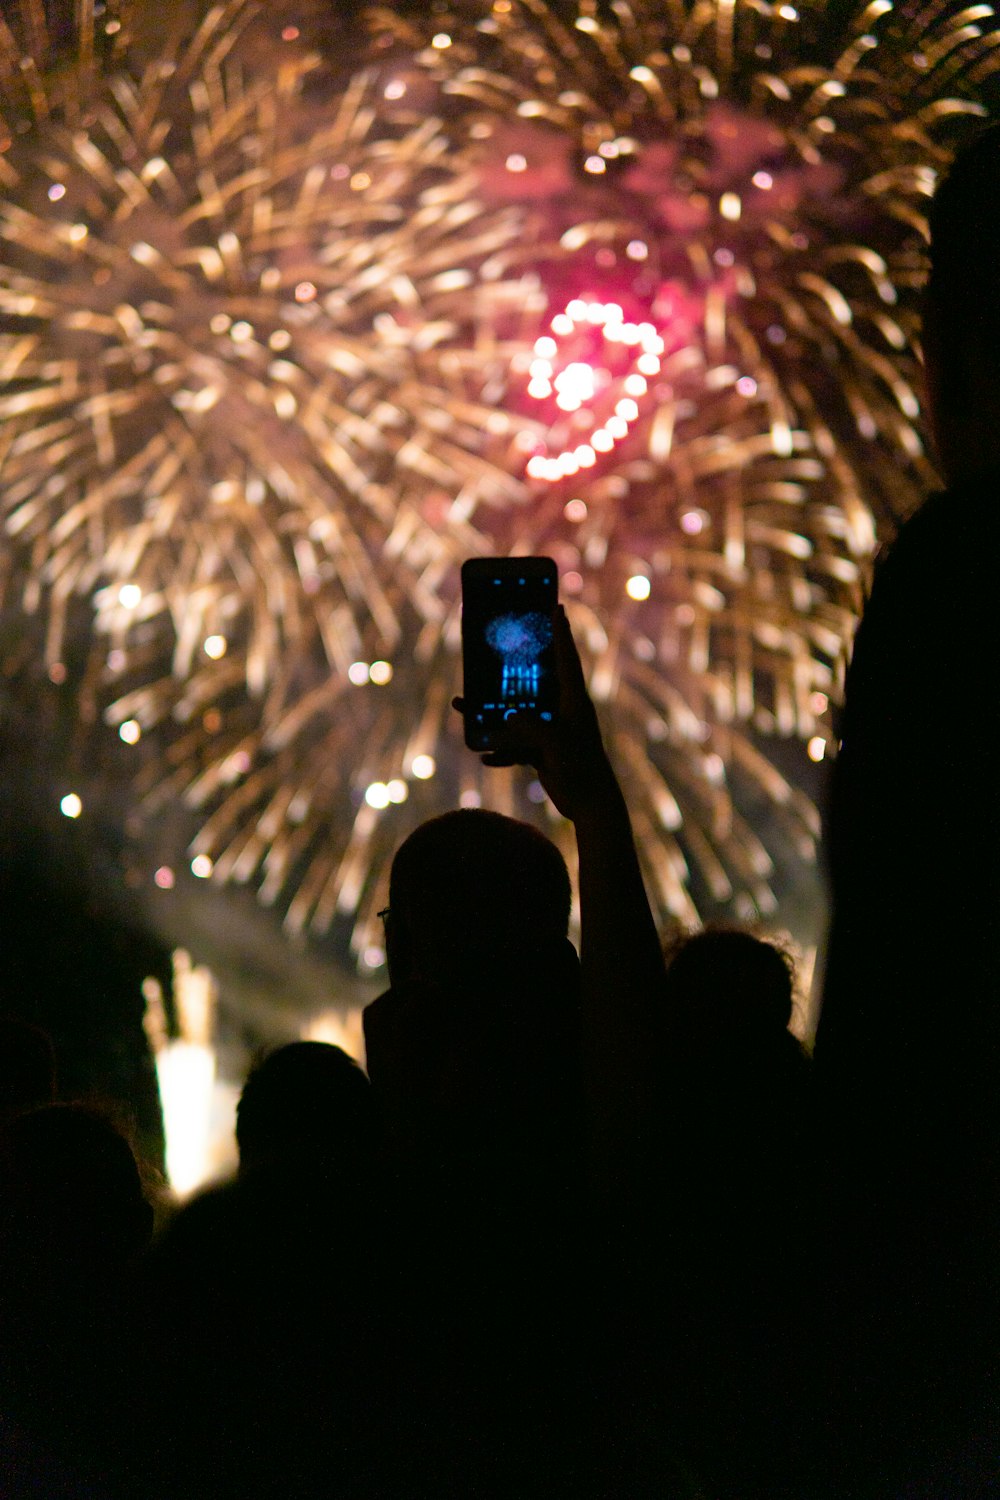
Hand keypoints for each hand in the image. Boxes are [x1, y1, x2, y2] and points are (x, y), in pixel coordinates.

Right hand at [453, 605, 615, 821]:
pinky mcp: (543, 751)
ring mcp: (551, 730)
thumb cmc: (582, 770)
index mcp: (573, 701)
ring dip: (491, 713)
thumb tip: (508, 716)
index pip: (566, 658)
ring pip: (515, 714)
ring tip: (461, 705)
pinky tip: (485, 757)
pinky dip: (500, 751)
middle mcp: (563, 710)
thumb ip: (533, 727)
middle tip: (496, 644)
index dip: (560, 632)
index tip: (556, 606)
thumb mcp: (557, 746)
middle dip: (511, 667)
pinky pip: (515, 745)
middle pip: (533, 680)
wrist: (592, 806)